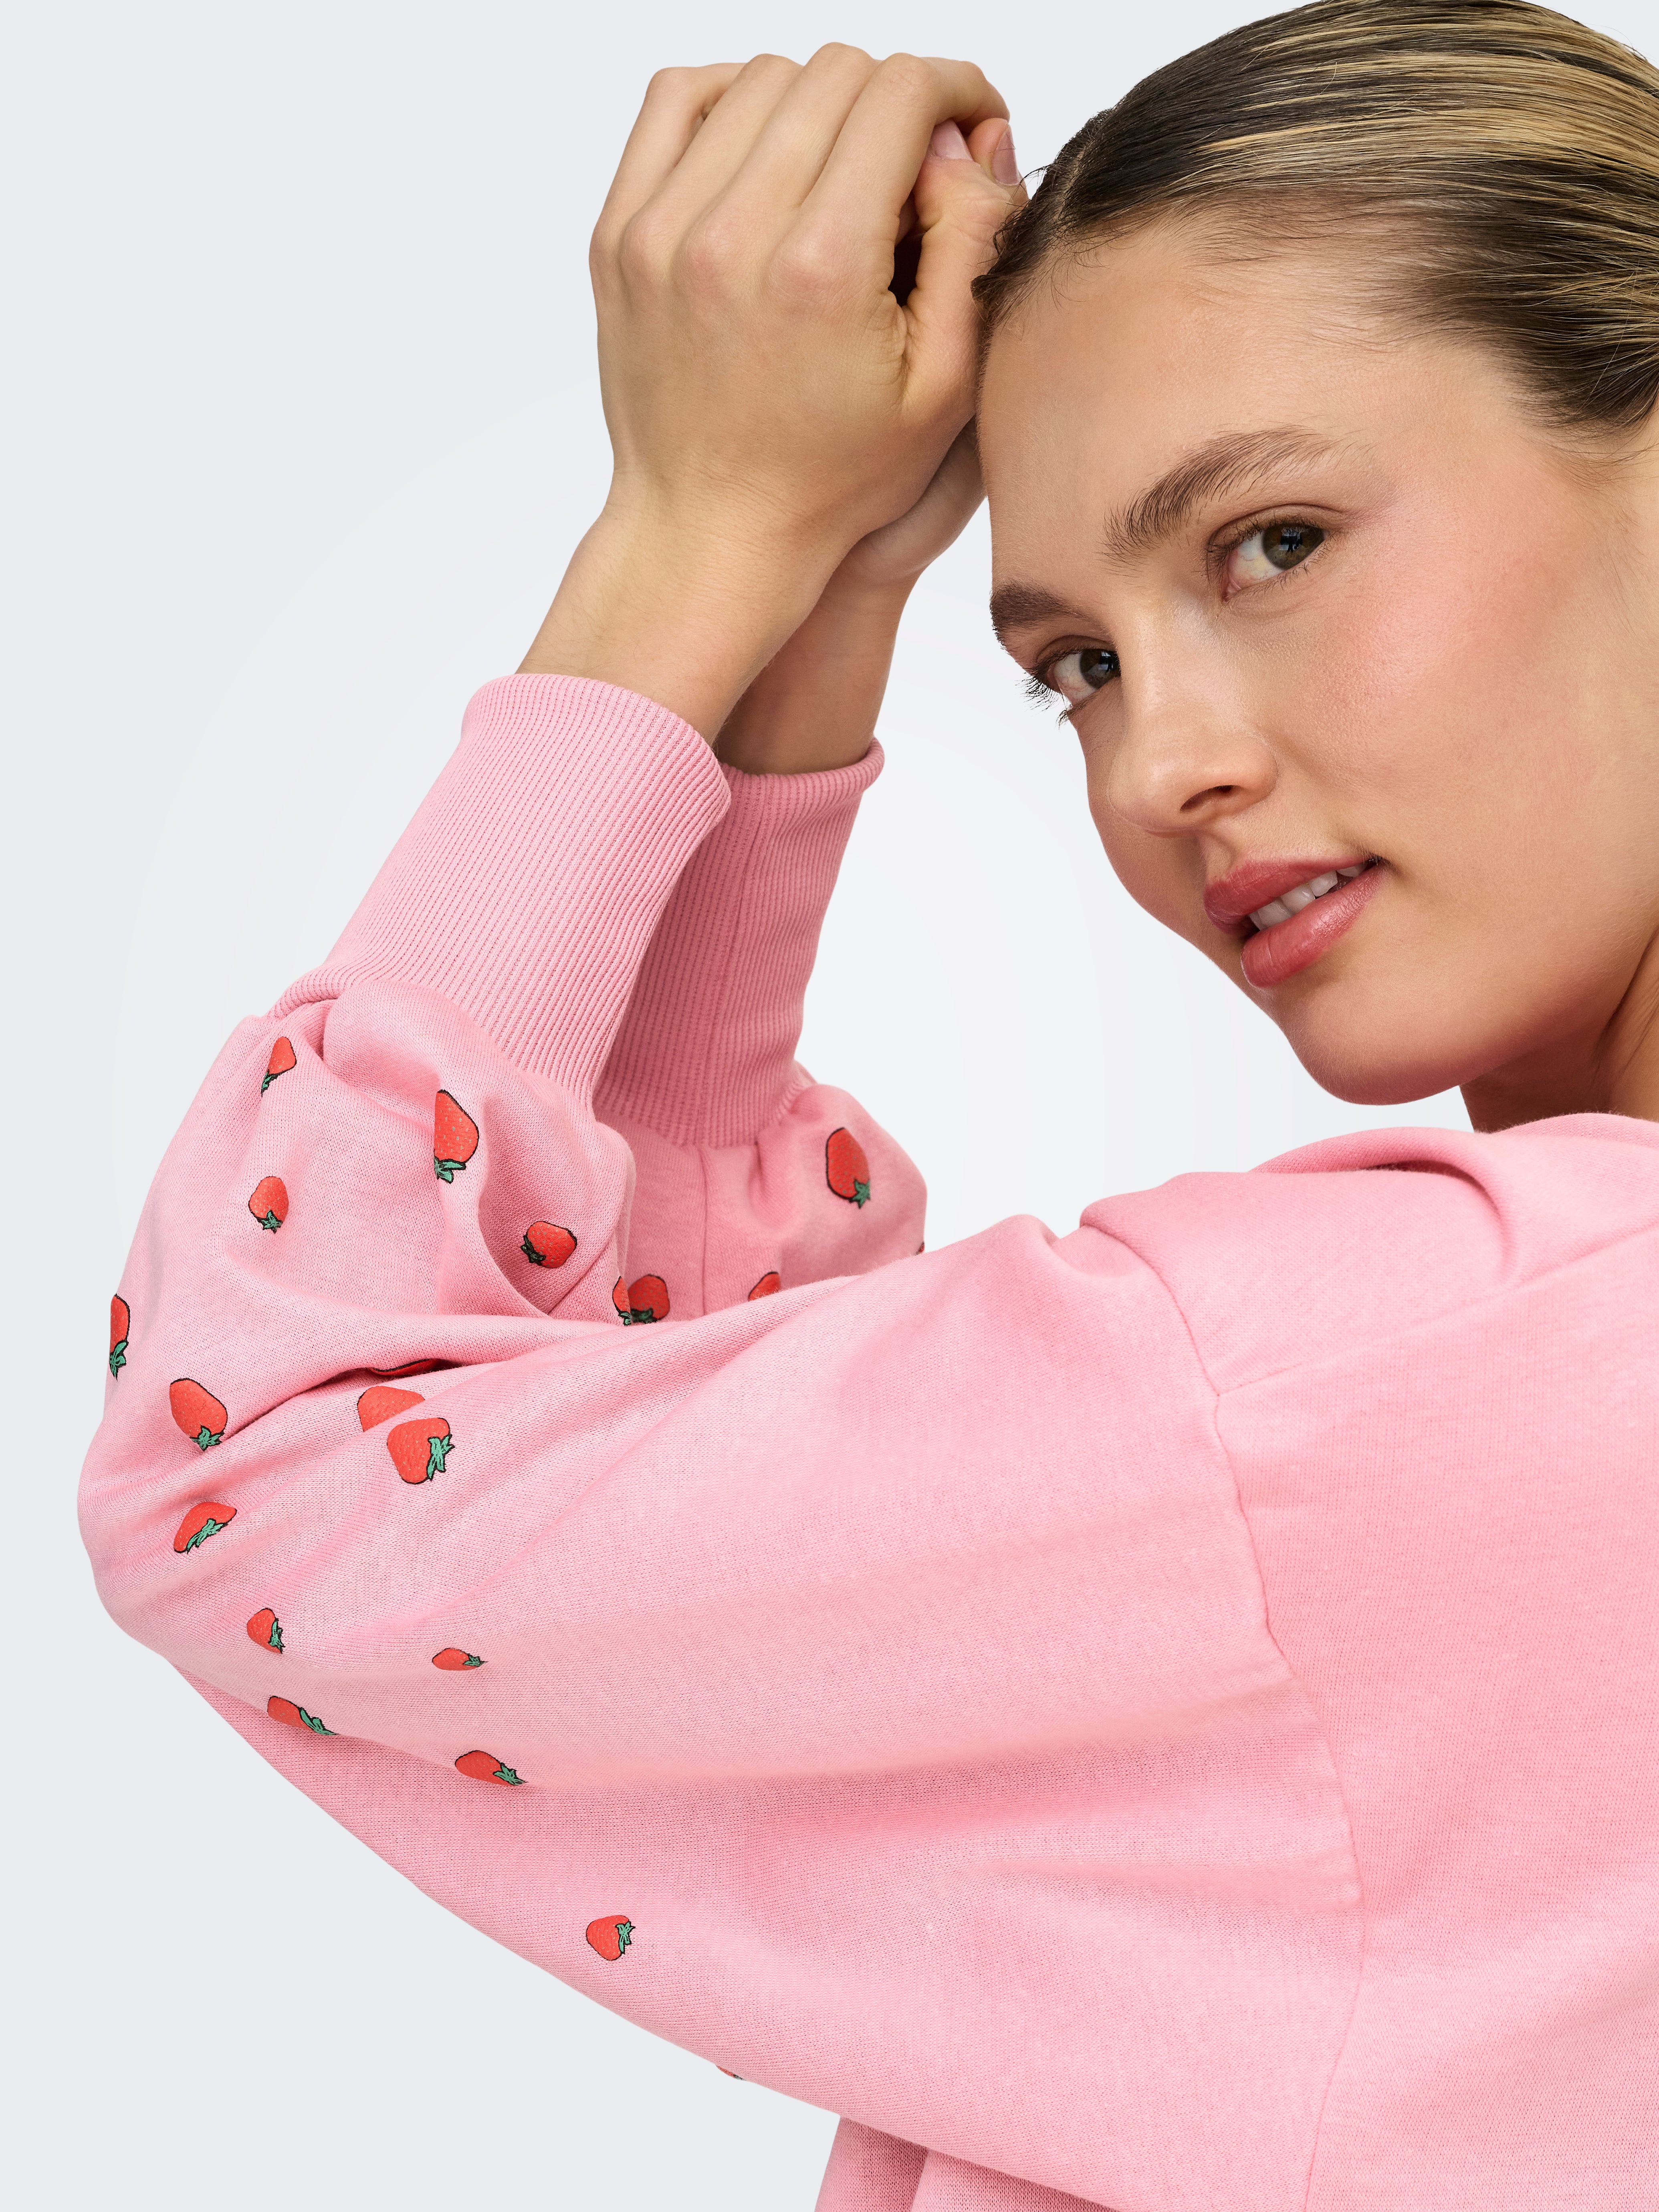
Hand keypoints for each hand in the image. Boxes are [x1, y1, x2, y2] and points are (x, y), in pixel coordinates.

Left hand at [521, 49, 1017, 735]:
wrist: (710, 532)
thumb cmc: (834, 479)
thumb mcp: (945, 388)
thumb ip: (973, 244)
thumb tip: (965, 134)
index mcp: (822, 269)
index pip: (901, 94)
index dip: (956, 87)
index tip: (970, 119)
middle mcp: (732, 234)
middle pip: (833, 72)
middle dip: (892, 99)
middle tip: (911, 162)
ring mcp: (662, 229)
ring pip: (759, 77)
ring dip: (816, 101)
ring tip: (841, 169)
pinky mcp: (619, 233)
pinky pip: (678, 101)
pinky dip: (732, 100)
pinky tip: (768, 150)